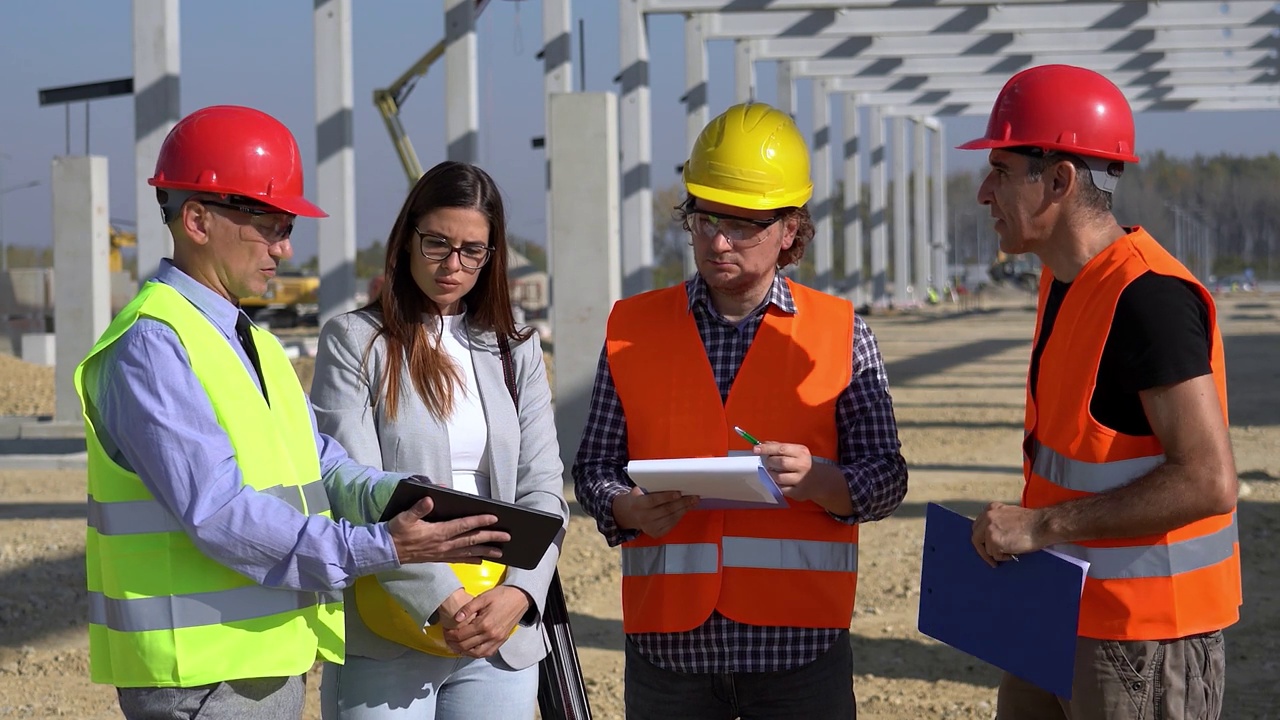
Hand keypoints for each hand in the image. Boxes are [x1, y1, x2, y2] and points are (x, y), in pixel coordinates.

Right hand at [387, 497, 511, 564]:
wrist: (387, 551)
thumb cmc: (396, 531)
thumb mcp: (404, 517)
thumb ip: (418, 508)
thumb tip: (431, 498)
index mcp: (438, 532)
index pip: (463, 525)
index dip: (479, 521)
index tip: (494, 518)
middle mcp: (443, 544)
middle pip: (471, 540)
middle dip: (490, 538)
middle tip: (507, 536)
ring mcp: (442, 553)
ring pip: (469, 552)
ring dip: (485, 552)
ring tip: (501, 553)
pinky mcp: (439, 558)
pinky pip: (459, 560)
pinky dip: (472, 559)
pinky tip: (481, 560)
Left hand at [442, 587, 530, 657]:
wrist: (520, 598)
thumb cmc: (501, 595)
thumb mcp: (483, 597)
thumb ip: (468, 608)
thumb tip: (456, 618)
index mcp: (484, 624)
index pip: (461, 635)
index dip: (450, 635)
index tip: (445, 631)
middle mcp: (490, 635)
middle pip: (466, 646)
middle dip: (453, 644)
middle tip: (447, 639)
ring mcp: (497, 640)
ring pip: (476, 653)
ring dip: (464, 651)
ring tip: (456, 646)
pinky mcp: (501, 641)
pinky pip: (487, 653)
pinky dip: (476, 654)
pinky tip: (470, 649)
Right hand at [612, 487, 698, 537]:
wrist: (628, 514)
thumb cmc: (638, 499)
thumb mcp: (639, 491)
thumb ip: (652, 488)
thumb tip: (673, 483)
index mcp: (638, 504)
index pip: (654, 500)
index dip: (667, 496)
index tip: (679, 492)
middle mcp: (644, 517)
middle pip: (666, 510)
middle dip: (682, 503)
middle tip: (693, 497)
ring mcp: (650, 527)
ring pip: (671, 518)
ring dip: (684, 509)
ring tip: (693, 502)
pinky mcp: (656, 533)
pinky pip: (672, 524)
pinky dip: (680, 516)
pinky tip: (685, 509)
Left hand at [754, 442, 815, 497]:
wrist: (820, 480)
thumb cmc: (802, 463)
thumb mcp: (796, 452)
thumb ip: (779, 447)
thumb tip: (762, 445)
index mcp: (801, 452)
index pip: (782, 449)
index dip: (767, 449)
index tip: (755, 449)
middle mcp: (802, 465)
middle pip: (780, 463)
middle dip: (770, 462)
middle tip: (769, 463)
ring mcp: (801, 480)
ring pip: (779, 477)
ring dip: (772, 475)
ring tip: (775, 472)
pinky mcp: (798, 492)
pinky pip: (781, 489)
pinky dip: (777, 485)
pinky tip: (781, 481)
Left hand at [971, 501, 1049, 567]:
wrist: (1044, 525)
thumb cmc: (1033, 523)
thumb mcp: (1011, 516)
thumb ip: (999, 522)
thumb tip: (991, 538)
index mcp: (991, 508)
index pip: (978, 526)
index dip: (982, 539)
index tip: (986, 548)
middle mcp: (987, 516)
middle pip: (976, 537)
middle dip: (982, 550)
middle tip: (991, 560)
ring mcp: (989, 528)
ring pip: (986, 548)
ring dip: (998, 554)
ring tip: (1012, 552)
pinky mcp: (994, 540)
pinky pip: (994, 555)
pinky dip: (1004, 557)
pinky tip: (1014, 553)